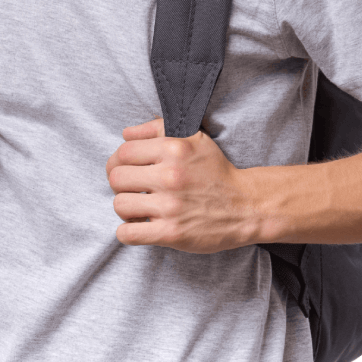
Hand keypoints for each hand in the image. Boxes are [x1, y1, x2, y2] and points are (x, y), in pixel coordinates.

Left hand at [105, 115, 255, 253]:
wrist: (246, 206)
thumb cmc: (217, 171)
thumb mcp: (194, 138)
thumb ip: (157, 128)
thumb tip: (126, 133)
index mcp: (173, 149)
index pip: (123, 151)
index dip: (119, 160)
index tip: (127, 168)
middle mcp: (170, 176)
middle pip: (116, 178)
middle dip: (120, 183)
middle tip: (132, 188)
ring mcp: (169, 206)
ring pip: (120, 204)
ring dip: (125, 207)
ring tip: (138, 207)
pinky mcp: (171, 233)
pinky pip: (128, 233)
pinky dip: (128, 231)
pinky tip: (140, 225)